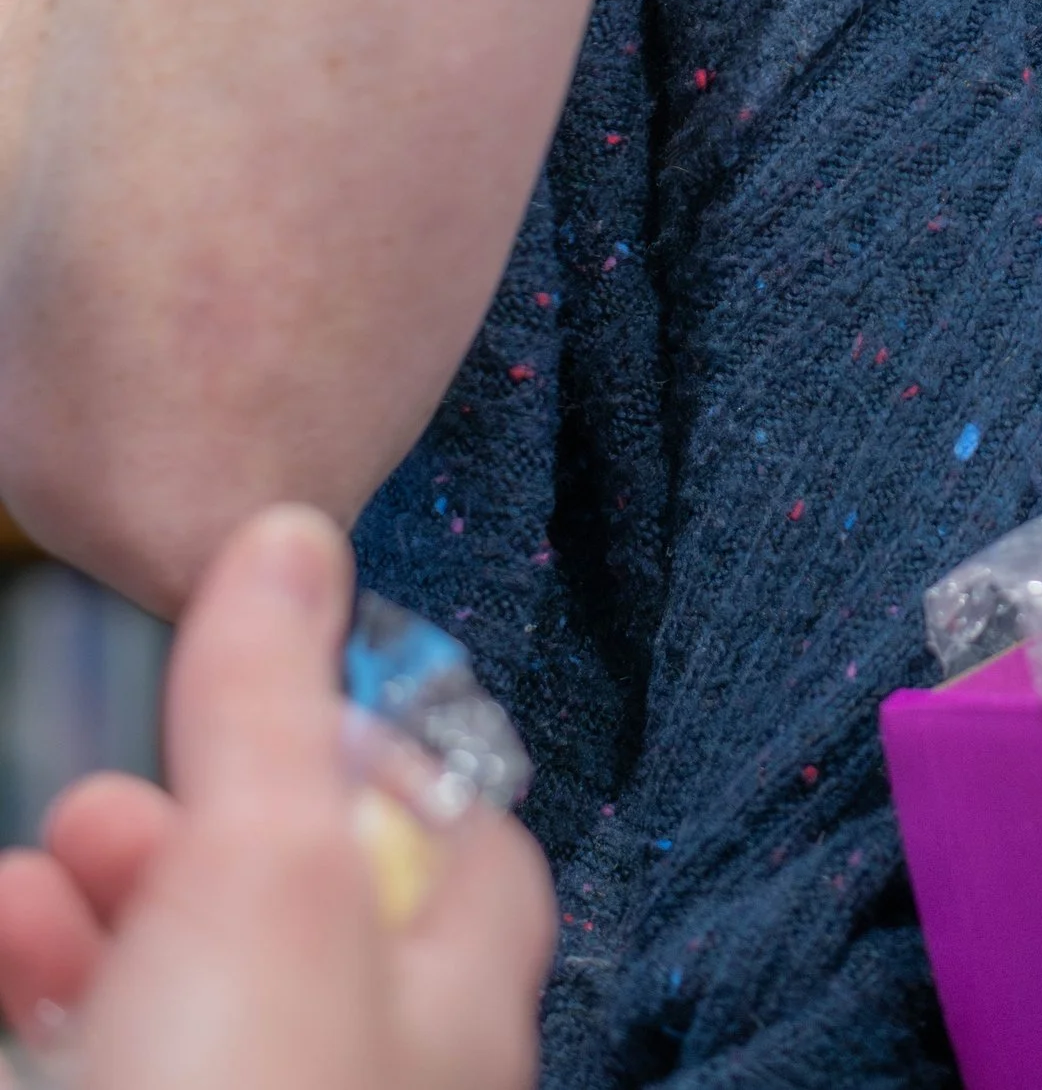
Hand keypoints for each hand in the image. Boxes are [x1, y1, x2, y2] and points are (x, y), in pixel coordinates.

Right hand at [0, 507, 550, 1089]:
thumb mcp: (259, 869)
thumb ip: (272, 703)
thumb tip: (293, 535)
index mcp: (454, 1009)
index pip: (467, 846)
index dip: (365, 752)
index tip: (261, 692)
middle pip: (297, 929)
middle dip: (179, 840)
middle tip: (92, 810)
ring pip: (181, 1014)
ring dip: (85, 929)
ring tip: (15, 897)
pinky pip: (110, 1067)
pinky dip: (44, 1015)